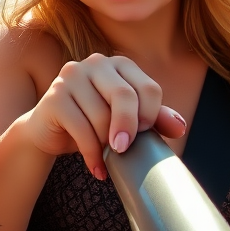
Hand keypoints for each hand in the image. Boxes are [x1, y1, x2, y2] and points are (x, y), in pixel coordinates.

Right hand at [20, 53, 185, 179]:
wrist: (50, 131)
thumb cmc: (92, 122)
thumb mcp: (126, 119)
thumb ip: (153, 118)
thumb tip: (179, 127)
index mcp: (118, 64)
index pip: (148, 88)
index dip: (150, 116)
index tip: (143, 134)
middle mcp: (94, 63)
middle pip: (124, 95)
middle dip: (129, 128)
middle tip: (125, 149)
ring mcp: (71, 76)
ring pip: (101, 116)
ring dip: (106, 144)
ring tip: (105, 156)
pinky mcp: (54, 95)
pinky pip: (81, 128)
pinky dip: (92, 154)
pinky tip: (96, 167)